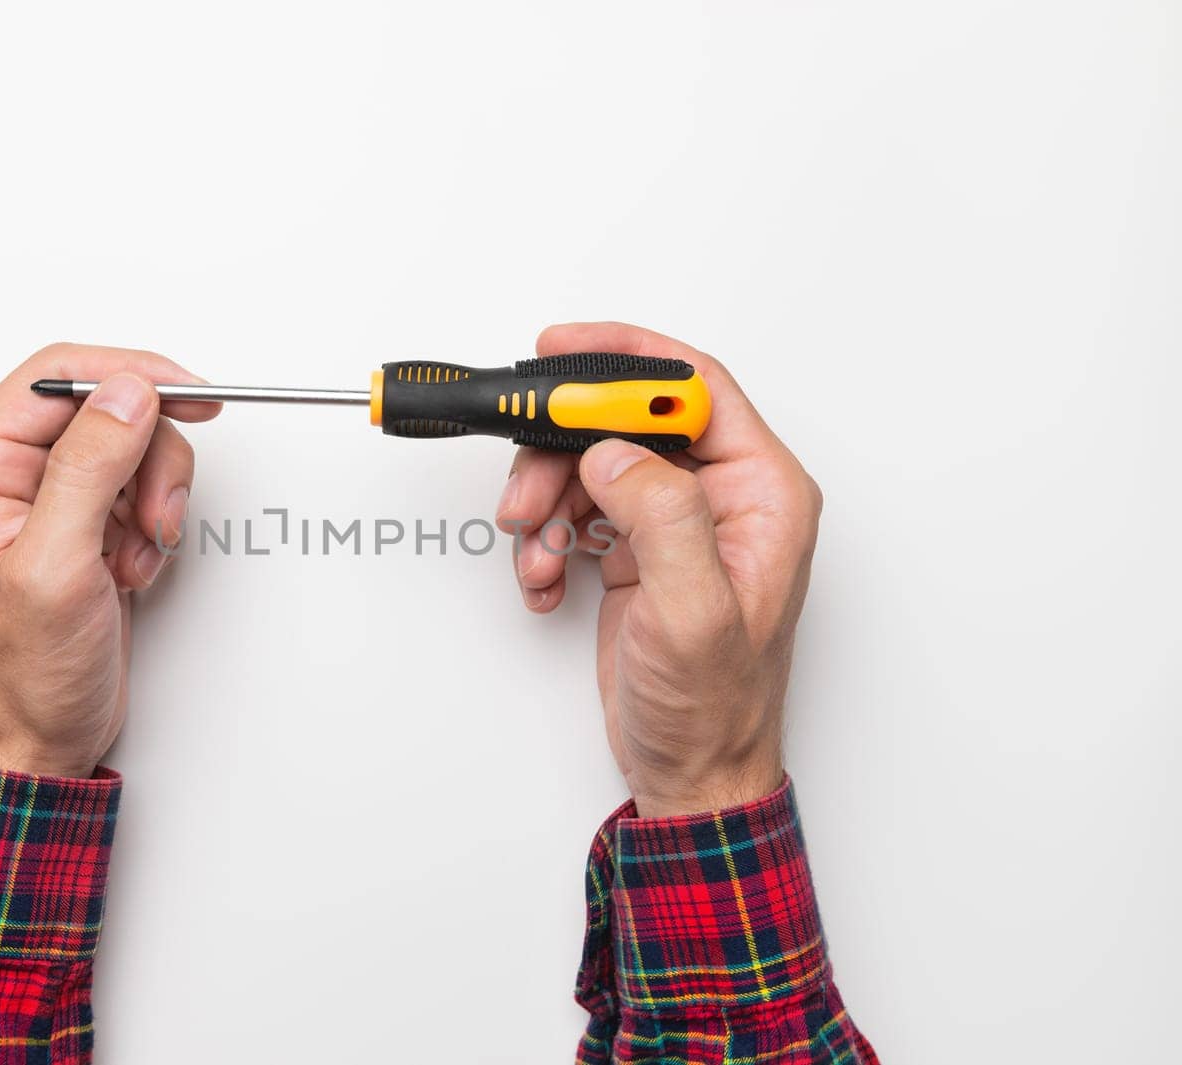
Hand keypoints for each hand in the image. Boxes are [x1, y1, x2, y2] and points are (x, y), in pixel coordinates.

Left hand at [0, 343, 219, 776]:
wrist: (38, 741)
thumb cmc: (22, 677)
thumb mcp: (54, 569)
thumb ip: (89, 471)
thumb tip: (125, 394)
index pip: (57, 377)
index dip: (130, 376)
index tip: (189, 396)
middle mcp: (4, 473)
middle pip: (105, 408)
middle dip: (149, 460)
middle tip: (156, 515)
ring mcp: (46, 497)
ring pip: (132, 447)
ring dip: (155, 499)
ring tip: (137, 554)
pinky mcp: (82, 522)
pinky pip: (140, 487)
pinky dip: (153, 526)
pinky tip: (132, 569)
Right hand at [496, 323, 822, 816]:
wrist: (689, 771)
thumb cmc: (715, 708)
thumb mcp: (694, 613)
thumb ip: (662, 518)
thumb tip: (615, 450)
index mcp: (762, 493)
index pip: (693, 388)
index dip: (624, 359)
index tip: (560, 351)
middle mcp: (721, 497)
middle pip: (625, 423)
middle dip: (561, 450)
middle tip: (524, 492)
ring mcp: (674, 523)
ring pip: (589, 466)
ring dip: (546, 504)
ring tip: (536, 556)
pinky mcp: (636, 550)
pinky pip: (574, 511)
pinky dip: (546, 543)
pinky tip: (546, 583)